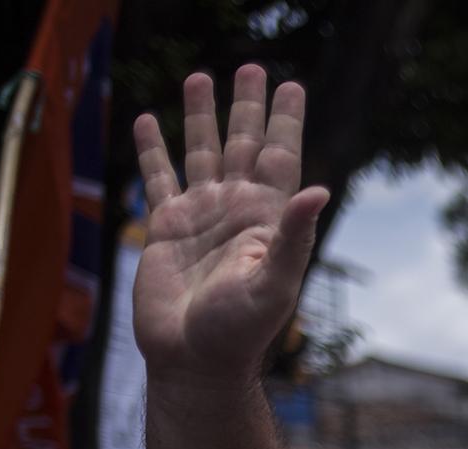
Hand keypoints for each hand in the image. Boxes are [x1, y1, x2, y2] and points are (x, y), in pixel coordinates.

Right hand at [132, 65, 329, 380]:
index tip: (291, 86)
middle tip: (251, 68)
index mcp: (266, 219)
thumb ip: (294, 237)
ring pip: (200, 153)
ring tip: (199, 77)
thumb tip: (320, 190)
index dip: (285, 121)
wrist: (194, 360)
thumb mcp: (274, 285)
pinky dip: (152, 151)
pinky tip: (147, 122)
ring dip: (199, 117)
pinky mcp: (165, 229)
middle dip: (247, 107)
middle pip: (243, 144)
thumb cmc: (240, 332)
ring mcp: (200, 217)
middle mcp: (235, 210)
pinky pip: (158, 179)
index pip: (279, 156)